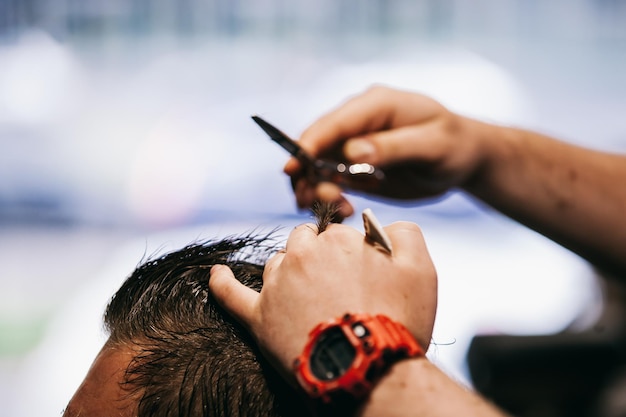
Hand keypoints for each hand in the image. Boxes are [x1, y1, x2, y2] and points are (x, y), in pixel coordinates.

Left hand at [209, 221, 436, 381]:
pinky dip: (221, 283)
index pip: (339, 235)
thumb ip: (404, 233)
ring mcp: (277, 285)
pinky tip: (215, 274)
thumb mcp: (421, 268)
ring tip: (311, 301)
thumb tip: (384, 224)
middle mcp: (302, 254)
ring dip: (290, 273)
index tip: (364, 279)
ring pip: (277, 264)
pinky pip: (229, 294)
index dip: (353, 256)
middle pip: (305, 242)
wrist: (367, 370)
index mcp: (338, 240)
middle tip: (340, 289)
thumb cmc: (397, 321)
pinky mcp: (259, 317)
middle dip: (320, 257)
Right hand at [285, 85, 484, 217]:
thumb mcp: (432, 145)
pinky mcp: (354, 167)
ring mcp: (353, 145)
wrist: (463, 159)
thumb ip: (394, 147)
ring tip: (335, 210)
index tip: (292, 168)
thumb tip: (353, 152)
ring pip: (318, 166)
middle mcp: (358, 122)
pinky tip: (344, 211)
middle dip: (308, 173)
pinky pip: (330, 182)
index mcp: (375, 105)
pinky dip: (329, 198)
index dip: (309, 144)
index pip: (334, 123)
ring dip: (316, 188)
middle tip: (313, 202)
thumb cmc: (454, 145)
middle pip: (317, 145)